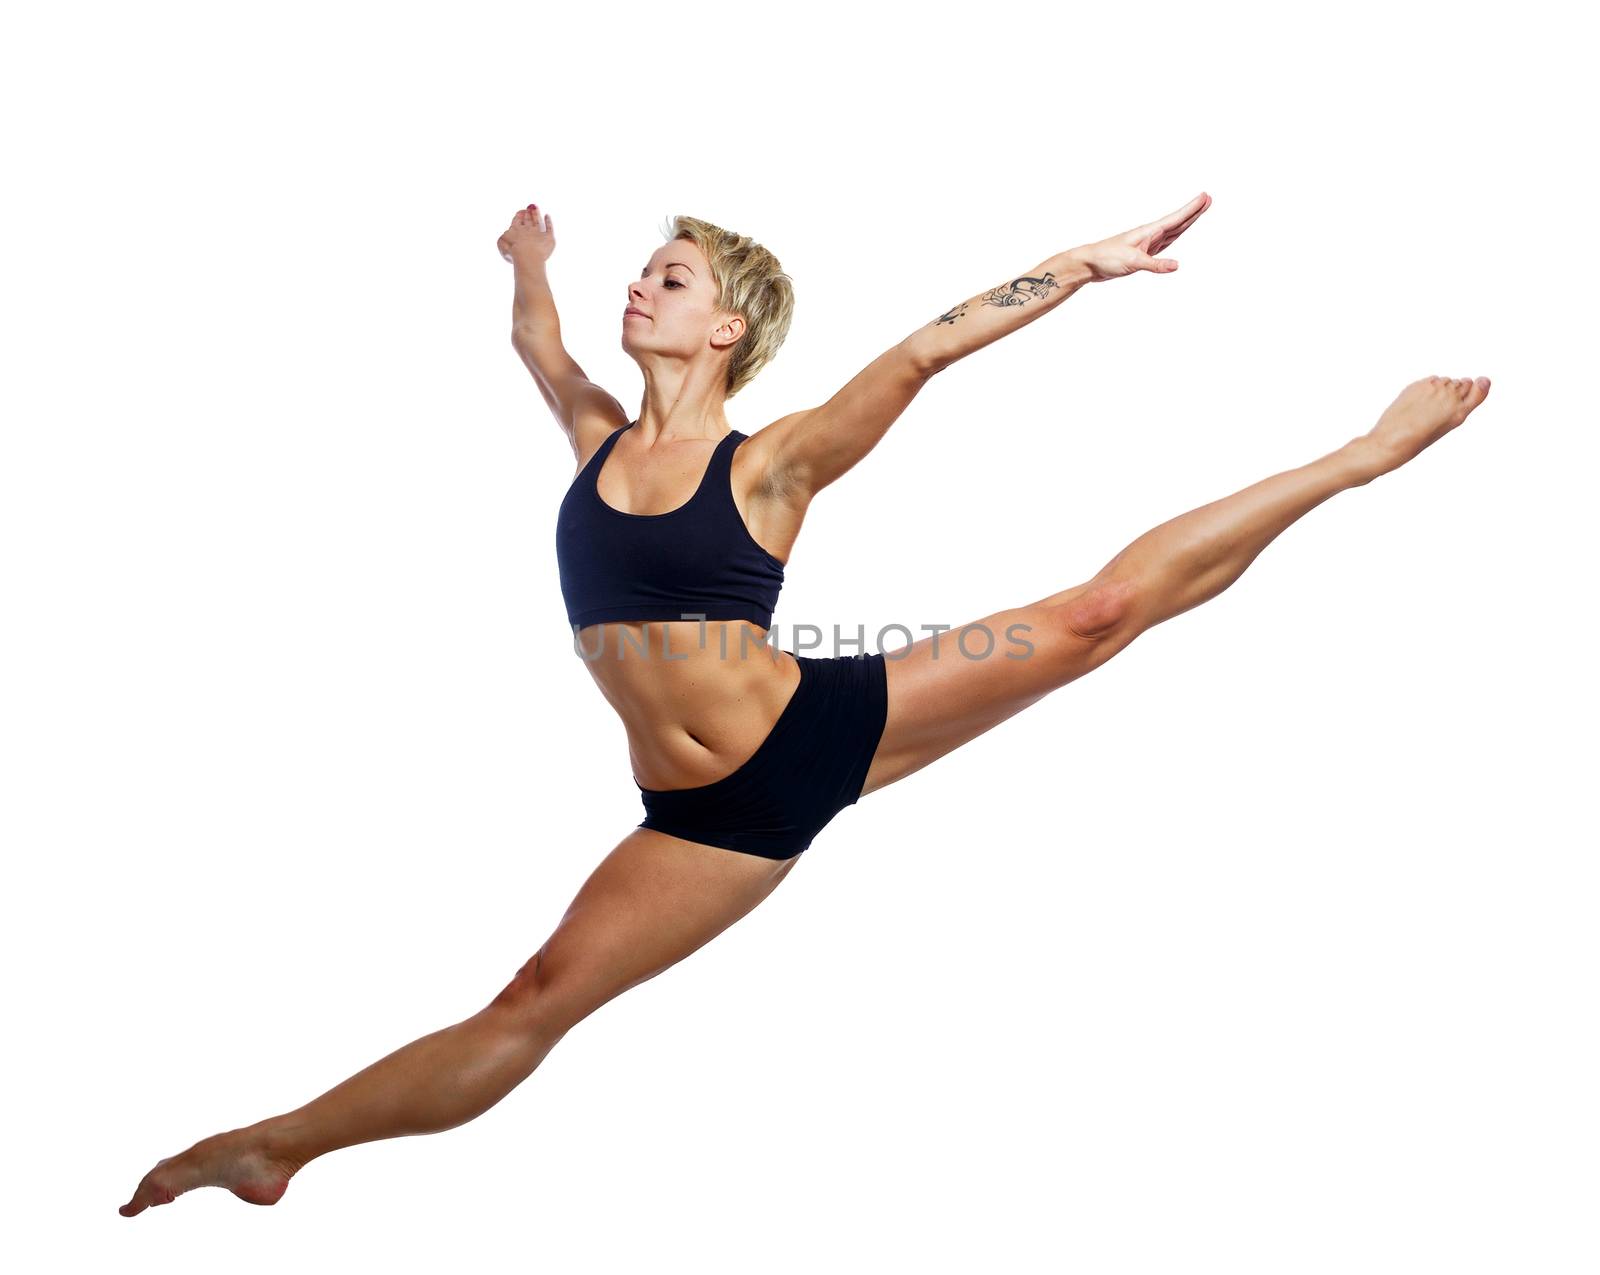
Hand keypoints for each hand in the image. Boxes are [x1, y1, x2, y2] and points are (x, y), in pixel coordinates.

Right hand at [498, 203, 555, 264]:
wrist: (527, 256)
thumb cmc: (514, 254)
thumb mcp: (502, 245)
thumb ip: (502, 239)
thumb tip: (506, 234)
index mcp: (515, 230)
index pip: (516, 222)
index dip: (518, 217)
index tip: (519, 213)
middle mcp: (527, 230)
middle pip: (527, 220)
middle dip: (527, 214)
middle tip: (529, 208)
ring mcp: (538, 233)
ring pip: (537, 221)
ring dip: (536, 214)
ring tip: (536, 208)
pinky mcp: (548, 237)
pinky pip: (549, 227)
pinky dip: (548, 221)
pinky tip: (547, 215)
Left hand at [1073, 192, 1211, 282]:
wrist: (1090, 264)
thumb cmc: (1107, 258)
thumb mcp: (1133, 262)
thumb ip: (1155, 264)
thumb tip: (1177, 266)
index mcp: (1149, 232)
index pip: (1176, 218)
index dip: (1191, 208)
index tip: (1205, 197)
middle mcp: (1150, 235)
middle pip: (1178, 222)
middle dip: (1194, 211)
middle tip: (1208, 199)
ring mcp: (1147, 243)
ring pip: (1173, 231)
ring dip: (1187, 221)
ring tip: (1199, 211)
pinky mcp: (1143, 253)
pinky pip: (1165, 242)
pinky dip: (1175, 236)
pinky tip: (1178, 233)